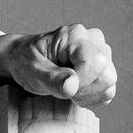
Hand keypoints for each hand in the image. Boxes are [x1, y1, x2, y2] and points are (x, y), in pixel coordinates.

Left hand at [0, 25, 117, 108]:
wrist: (22, 59)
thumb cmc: (25, 61)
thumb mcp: (31, 70)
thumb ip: (51, 78)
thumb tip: (73, 85)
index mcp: (75, 35)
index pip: (94, 63)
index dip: (80, 82)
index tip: (59, 86)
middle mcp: (93, 40)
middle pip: (107, 75)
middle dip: (83, 90)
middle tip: (60, 88)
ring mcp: (101, 53)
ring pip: (109, 84)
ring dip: (87, 95)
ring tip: (65, 89)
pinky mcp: (103, 67)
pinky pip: (108, 91)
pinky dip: (91, 97)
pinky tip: (74, 91)